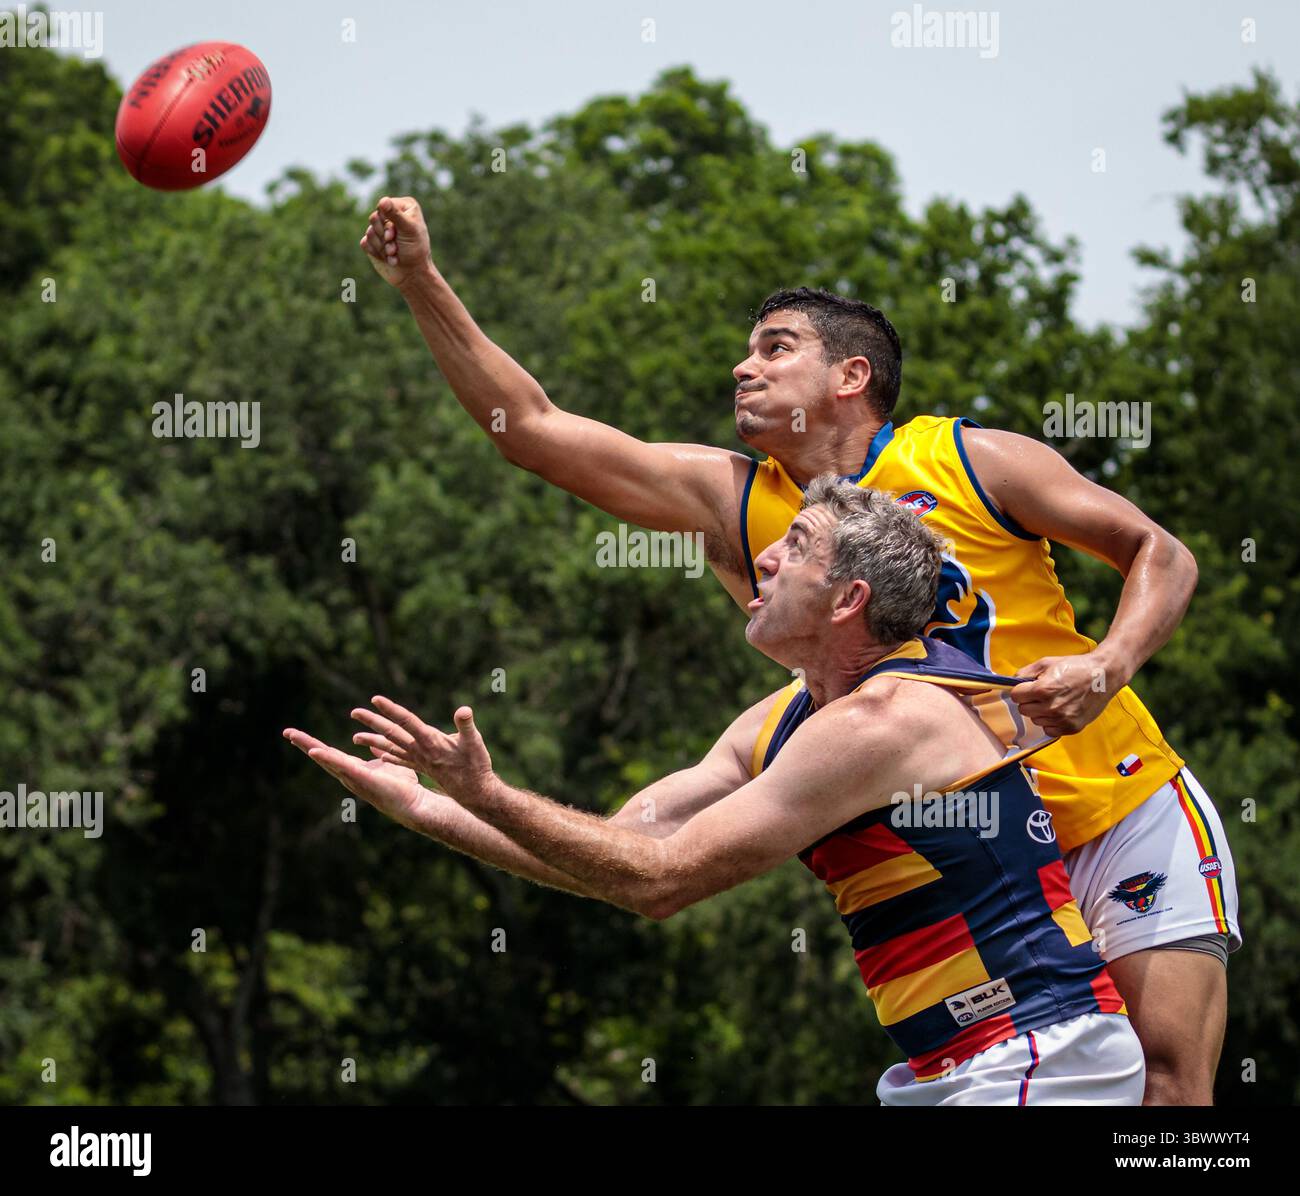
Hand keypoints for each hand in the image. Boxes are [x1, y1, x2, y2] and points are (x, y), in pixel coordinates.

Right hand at [282, 727, 437, 831]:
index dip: (315, 745)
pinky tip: (315, 751)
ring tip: (294, 737)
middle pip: (322, 756)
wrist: (415, 803)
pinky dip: (328, 758)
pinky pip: (342, 766)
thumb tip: (375, 746)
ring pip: (327, 759)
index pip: (330, 754)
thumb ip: (380, 755)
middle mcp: (348, 774)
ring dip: (310, 747)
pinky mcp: (363, 778)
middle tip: (287, 732)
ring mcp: (353, 777)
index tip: (299, 735)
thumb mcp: (389, 764)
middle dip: (304, 744)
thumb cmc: (404, 787)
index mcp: (354, 769)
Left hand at [350, 697, 496, 802]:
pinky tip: (380, 754)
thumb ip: (466, 725)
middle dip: (373, 722)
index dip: (391, 709)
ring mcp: (419, 759)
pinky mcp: (423, 767)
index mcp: (429, 740)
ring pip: (391, 747)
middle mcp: (420, 750)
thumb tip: (464, 710)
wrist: (474, 793)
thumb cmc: (476, 765)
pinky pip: (401, 760)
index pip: (406, 721)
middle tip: (354, 712)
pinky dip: (389, 756)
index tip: (375, 699)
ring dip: (373, 741)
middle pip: (392, 732)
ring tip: (355, 737)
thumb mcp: (474, 742)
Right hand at [359, 195, 431, 288]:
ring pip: (369, 231)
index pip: (384, 206)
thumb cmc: (415, 251)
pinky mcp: (372, 242)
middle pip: (374, 218)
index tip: (395, 233)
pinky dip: (376, 252)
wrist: (412, 275)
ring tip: (394, 253)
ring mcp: (381, 229)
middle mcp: (391, 216)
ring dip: (383, 246)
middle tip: (395, 244)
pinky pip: (365, 243)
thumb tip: (382, 201)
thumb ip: (396, 214)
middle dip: (385, 235)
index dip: (387, 221)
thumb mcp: (408, 230)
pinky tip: (387, 258)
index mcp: (403, 207)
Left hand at [1009, 652, 1123, 737]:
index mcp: (1043, 690)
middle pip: (1023, 710)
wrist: (1104, 676)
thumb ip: (1025, 672)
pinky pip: (1049, 730)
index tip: (1028, 687)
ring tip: (1054, 700)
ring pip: (1035, 720)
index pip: (1016, 697)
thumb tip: (1011, 682)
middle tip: (1042, 693)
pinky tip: (1060, 710)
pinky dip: (1051, 722)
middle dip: (1029, 701)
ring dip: (1040, 712)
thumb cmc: (1075, 667)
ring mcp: (1062, 719)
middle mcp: (1051, 707)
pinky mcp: (1072, 728)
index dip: (1021, 690)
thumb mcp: (1046, 663)